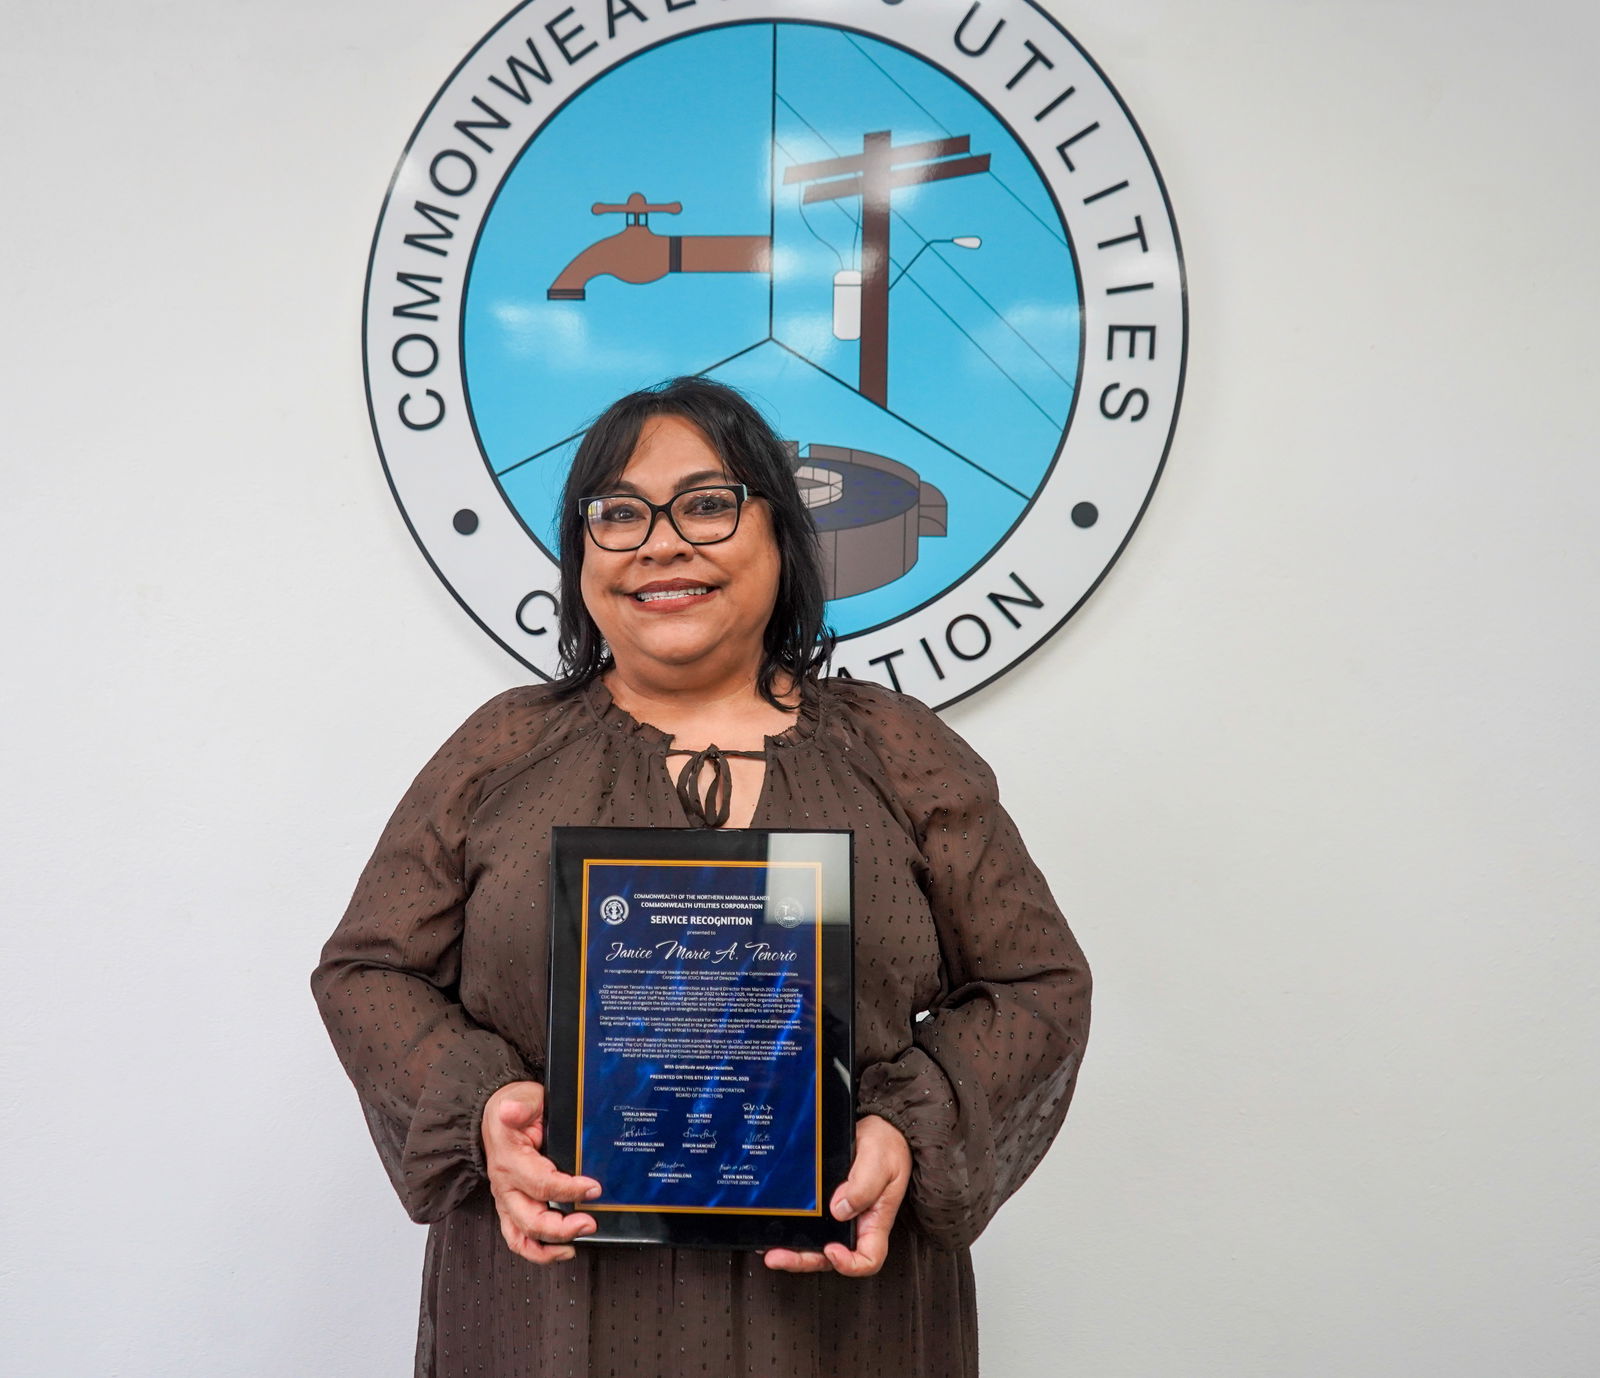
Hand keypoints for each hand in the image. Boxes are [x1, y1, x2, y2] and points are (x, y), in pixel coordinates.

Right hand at [481, 1080, 601, 1263]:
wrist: (497, 1114)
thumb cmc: (514, 1108)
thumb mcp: (521, 1098)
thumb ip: (520, 1106)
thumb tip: (512, 1111)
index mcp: (510, 1160)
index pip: (541, 1184)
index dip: (570, 1190)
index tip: (594, 1188)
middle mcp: (505, 1186)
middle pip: (531, 1219)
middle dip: (562, 1228)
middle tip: (590, 1222)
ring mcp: (506, 1201)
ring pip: (522, 1236)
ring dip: (549, 1246)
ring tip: (576, 1244)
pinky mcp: (510, 1209)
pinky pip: (519, 1239)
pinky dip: (538, 1251)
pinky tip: (562, 1250)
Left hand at [763, 1114, 909, 1276]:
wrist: (881, 1131)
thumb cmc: (888, 1148)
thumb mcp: (880, 1163)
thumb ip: (863, 1187)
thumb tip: (839, 1209)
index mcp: (874, 1222)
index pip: (868, 1259)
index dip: (849, 1264)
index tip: (832, 1249)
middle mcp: (856, 1225)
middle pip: (830, 1258)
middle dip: (803, 1260)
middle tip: (779, 1256)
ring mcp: (840, 1217)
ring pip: (816, 1245)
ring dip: (793, 1250)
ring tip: (770, 1248)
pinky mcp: (826, 1206)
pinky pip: (810, 1225)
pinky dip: (792, 1230)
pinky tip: (776, 1226)